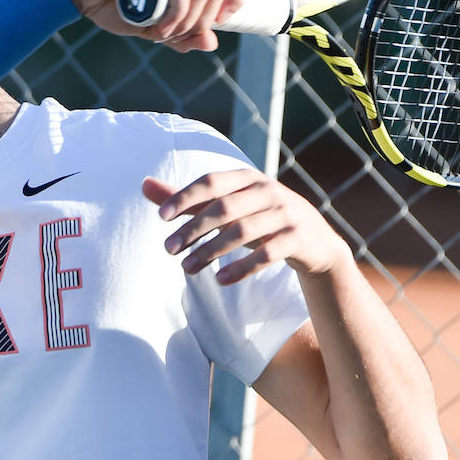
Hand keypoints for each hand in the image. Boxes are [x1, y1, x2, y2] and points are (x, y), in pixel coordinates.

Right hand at [49, 0, 243, 52]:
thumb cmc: (109, 4)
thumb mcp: (152, 27)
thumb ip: (181, 34)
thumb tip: (213, 42)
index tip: (218, 24)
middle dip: (205, 20)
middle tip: (176, 37)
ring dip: (187, 21)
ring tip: (161, 34)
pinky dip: (176, 13)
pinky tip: (159, 27)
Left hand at [142, 171, 351, 283]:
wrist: (316, 242)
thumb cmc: (261, 219)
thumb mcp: (227, 205)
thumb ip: (188, 198)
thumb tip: (143, 184)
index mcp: (247, 178)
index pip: (211, 182)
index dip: (185, 197)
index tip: (160, 217)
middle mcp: (268, 191)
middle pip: (224, 208)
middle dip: (193, 229)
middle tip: (167, 250)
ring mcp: (285, 214)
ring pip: (242, 232)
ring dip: (211, 251)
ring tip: (186, 269)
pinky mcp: (297, 238)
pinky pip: (267, 254)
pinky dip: (242, 268)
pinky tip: (220, 280)